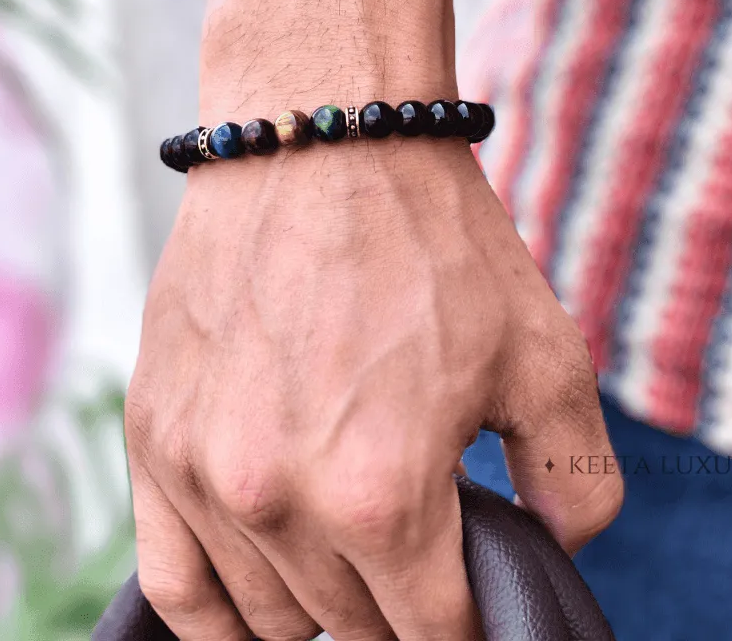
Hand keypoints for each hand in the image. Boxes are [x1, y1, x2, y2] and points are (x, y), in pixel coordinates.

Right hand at [125, 137, 622, 639]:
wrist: (323, 140)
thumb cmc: (432, 240)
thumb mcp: (546, 354)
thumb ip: (577, 481)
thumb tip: (555, 555)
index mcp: (384, 493)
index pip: (433, 635)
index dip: (465, 624)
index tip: (468, 594)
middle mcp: (280, 501)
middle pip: (350, 629)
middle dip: (396, 603)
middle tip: (416, 544)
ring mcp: (203, 473)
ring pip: (265, 618)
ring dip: (317, 605)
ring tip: (347, 551)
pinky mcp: (154, 437)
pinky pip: (171, 584)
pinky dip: (216, 618)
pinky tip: (253, 606)